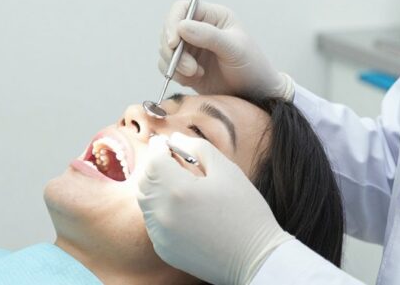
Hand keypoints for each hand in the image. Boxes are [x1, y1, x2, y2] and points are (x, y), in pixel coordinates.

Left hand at [137, 133, 293, 284]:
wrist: (255, 259)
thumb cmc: (246, 213)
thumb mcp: (227, 171)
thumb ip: (197, 148)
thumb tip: (175, 139)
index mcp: (178, 189)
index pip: (153, 160)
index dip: (158, 147)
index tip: (165, 142)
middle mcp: (163, 212)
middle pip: (144, 179)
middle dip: (154, 166)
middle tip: (170, 159)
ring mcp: (161, 234)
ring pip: (145, 200)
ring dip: (155, 186)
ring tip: (176, 182)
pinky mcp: (164, 249)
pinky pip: (152, 222)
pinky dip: (159, 209)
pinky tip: (179, 207)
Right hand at [158, 0, 292, 99]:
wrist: (256, 95)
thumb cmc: (252, 67)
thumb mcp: (235, 49)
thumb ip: (210, 36)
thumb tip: (181, 26)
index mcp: (213, 17)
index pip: (182, 9)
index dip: (172, 23)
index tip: (174, 43)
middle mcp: (199, 29)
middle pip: (169, 30)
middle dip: (173, 51)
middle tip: (189, 68)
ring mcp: (191, 48)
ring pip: (166, 50)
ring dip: (175, 64)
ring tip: (196, 74)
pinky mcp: (186, 66)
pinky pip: (167, 67)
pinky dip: (175, 74)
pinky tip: (194, 79)